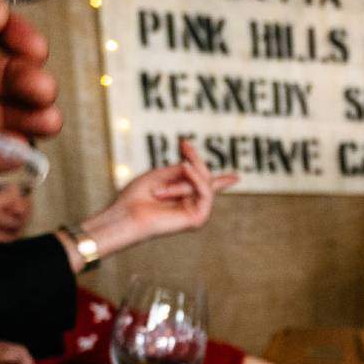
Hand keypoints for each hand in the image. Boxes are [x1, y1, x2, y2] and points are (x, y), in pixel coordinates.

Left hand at [83, 140, 237, 253]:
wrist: (126, 214)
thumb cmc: (137, 196)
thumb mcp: (161, 175)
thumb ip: (182, 171)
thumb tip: (197, 168)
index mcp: (182, 196)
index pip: (206, 187)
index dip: (222, 182)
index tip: (237, 178)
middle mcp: (191, 205)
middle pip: (205, 178)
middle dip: (194, 160)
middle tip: (183, 144)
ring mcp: (196, 212)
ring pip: (205, 183)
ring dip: (184, 177)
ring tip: (159, 190)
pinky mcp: (198, 219)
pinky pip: (205, 192)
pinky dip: (195, 180)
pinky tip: (185, 169)